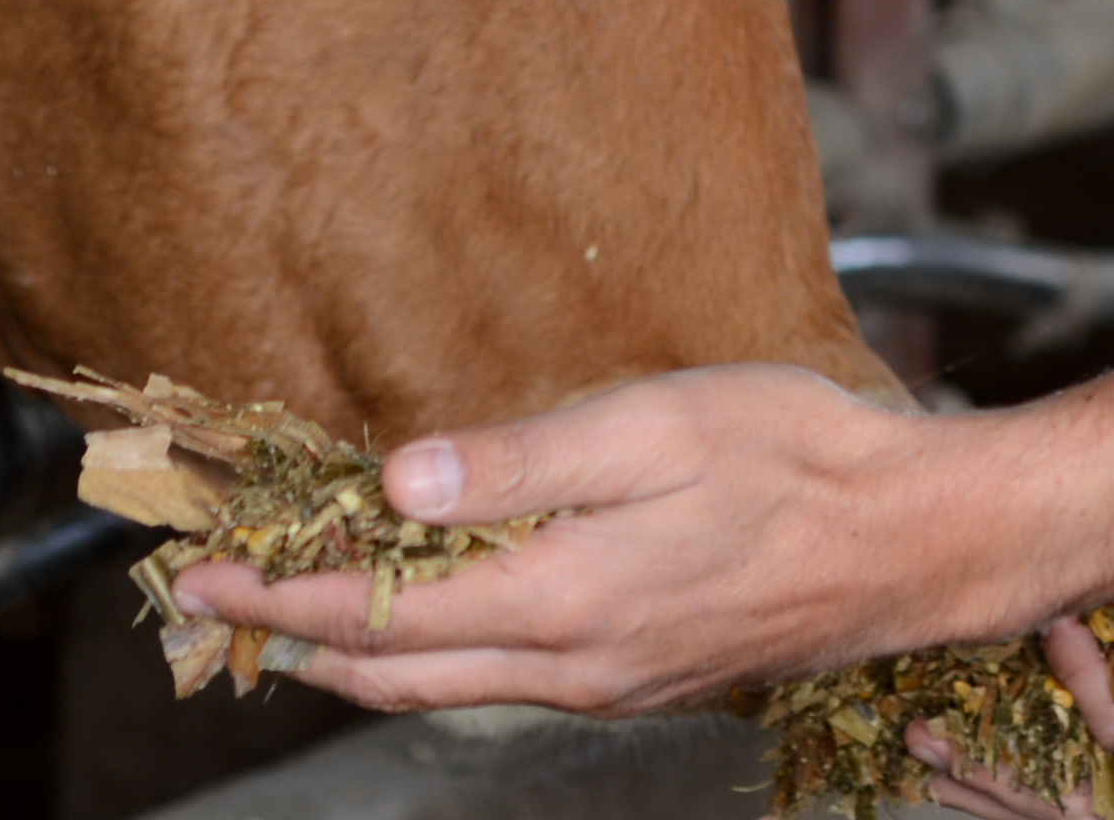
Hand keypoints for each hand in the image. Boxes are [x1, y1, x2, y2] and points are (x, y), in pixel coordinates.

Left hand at [173, 363, 1017, 715]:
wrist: (915, 542)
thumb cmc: (800, 458)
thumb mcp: (657, 426)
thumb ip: (521, 461)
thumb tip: (395, 479)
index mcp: (565, 596)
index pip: (380, 612)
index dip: (280, 594)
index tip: (198, 573)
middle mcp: (574, 662)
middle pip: (394, 673)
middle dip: (292, 639)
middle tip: (214, 604)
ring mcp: (611, 681)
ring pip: (446, 687)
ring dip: (356, 655)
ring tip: (293, 617)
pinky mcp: (643, 676)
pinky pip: (504, 682)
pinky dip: (432, 657)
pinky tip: (428, 621)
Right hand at [912, 582, 1113, 819]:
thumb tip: (1062, 496)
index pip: (1066, 752)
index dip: (990, 746)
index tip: (916, 714)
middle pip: (1070, 797)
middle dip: (983, 777)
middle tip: (908, 736)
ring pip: (1099, 801)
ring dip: (1016, 771)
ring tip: (947, 728)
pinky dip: (1101, 698)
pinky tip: (1063, 641)